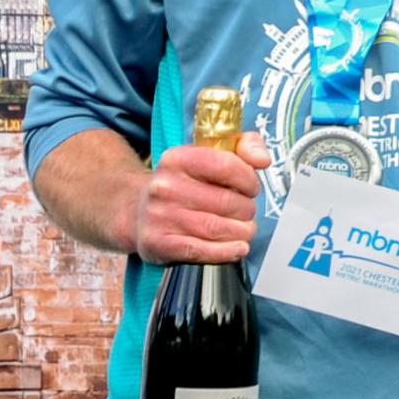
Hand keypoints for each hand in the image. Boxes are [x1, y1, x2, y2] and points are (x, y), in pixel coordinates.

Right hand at [129, 131, 272, 264]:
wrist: (136, 211)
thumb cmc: (186, 182)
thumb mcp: (212, 153)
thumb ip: (246, 146)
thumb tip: (262, 160)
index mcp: (177, 159)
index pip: (226, 166)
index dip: (249, 180)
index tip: (252, 188)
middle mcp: (164, 186)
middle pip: (226, 201)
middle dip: (247, 209)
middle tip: (246, 212)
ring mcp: (158, 216)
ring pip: (217, 228)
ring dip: (241, 231)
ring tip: (244, 229)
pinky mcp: (156, 243)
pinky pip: (200, 250)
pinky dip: (226, 251)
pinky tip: (238, 248)